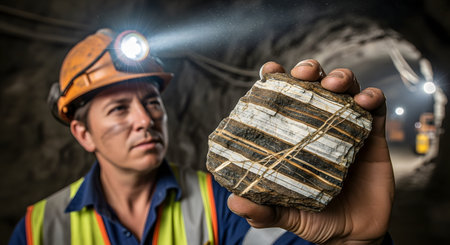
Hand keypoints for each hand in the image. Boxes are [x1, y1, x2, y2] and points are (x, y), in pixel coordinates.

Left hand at [227, 59, 394, 243]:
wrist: (353, 236)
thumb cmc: (315, 219)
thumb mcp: (284, 213)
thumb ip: (261, 209)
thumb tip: (234, 202)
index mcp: (295, 136)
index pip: (284, 99)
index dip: (276, 79)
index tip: (270, 70)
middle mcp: (319, 126)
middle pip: (315, 85)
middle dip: (310, 70)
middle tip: (304, 74)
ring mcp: (347, 128)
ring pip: (345, 88)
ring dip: (340, 77)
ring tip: (334, 84)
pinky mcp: (373, 137)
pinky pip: (376, 109)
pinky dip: (372, 98)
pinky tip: (366, 100)